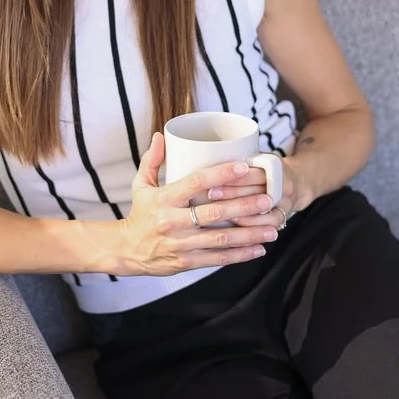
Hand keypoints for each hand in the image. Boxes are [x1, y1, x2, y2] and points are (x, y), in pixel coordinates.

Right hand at [115, 133, 280, 276]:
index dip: (221, 174)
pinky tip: (259, 249)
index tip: (243, 166)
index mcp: (164, 199)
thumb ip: (152, 160)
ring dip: (249, 234)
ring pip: (221, 238)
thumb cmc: (140, 214)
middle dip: (244, 206)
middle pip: (214, 212)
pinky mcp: (186, 262)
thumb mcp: (140, 185)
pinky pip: (217, 259)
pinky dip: (240, 255)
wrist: (126, 250)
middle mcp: (173, 221)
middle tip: (267, 199)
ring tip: (272, 227)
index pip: (196, 182)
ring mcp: (181, 244)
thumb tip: (160, 135)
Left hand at [216, 155, 300, 232]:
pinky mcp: (284, 218)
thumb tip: (201, 158)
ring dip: (240, 217)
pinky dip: (251, 229)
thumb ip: (236, 158)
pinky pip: (268, 226)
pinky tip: (234, 230)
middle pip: (256, 194)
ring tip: (218, 217)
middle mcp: (284, 185)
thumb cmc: (266, 167)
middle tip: (210, 198)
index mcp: (275, 166)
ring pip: (263, 214)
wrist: (296, 183)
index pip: (253, 174)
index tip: (210, 185)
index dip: (233, 180)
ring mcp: (285, 203)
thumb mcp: (256, 156)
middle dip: (231, 197)